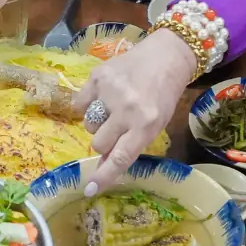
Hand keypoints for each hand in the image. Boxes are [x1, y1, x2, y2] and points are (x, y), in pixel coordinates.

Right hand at [74, 31, 200, 195]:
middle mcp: (127, 110)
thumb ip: (131, 143)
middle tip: (115, 128)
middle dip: (104, 141)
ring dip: (97, 122)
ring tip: (112, 107)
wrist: (166, 56)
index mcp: (147, 124)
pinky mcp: (97, 76)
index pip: (120, 157)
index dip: (104, 176)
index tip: (89, 189)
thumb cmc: (164, 95)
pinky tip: (102, 96)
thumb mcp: (156, 123)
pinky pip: (79, 104)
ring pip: (89, 125)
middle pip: (99, 143)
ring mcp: (110, 92)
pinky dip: (87, 104)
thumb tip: (103, 166)